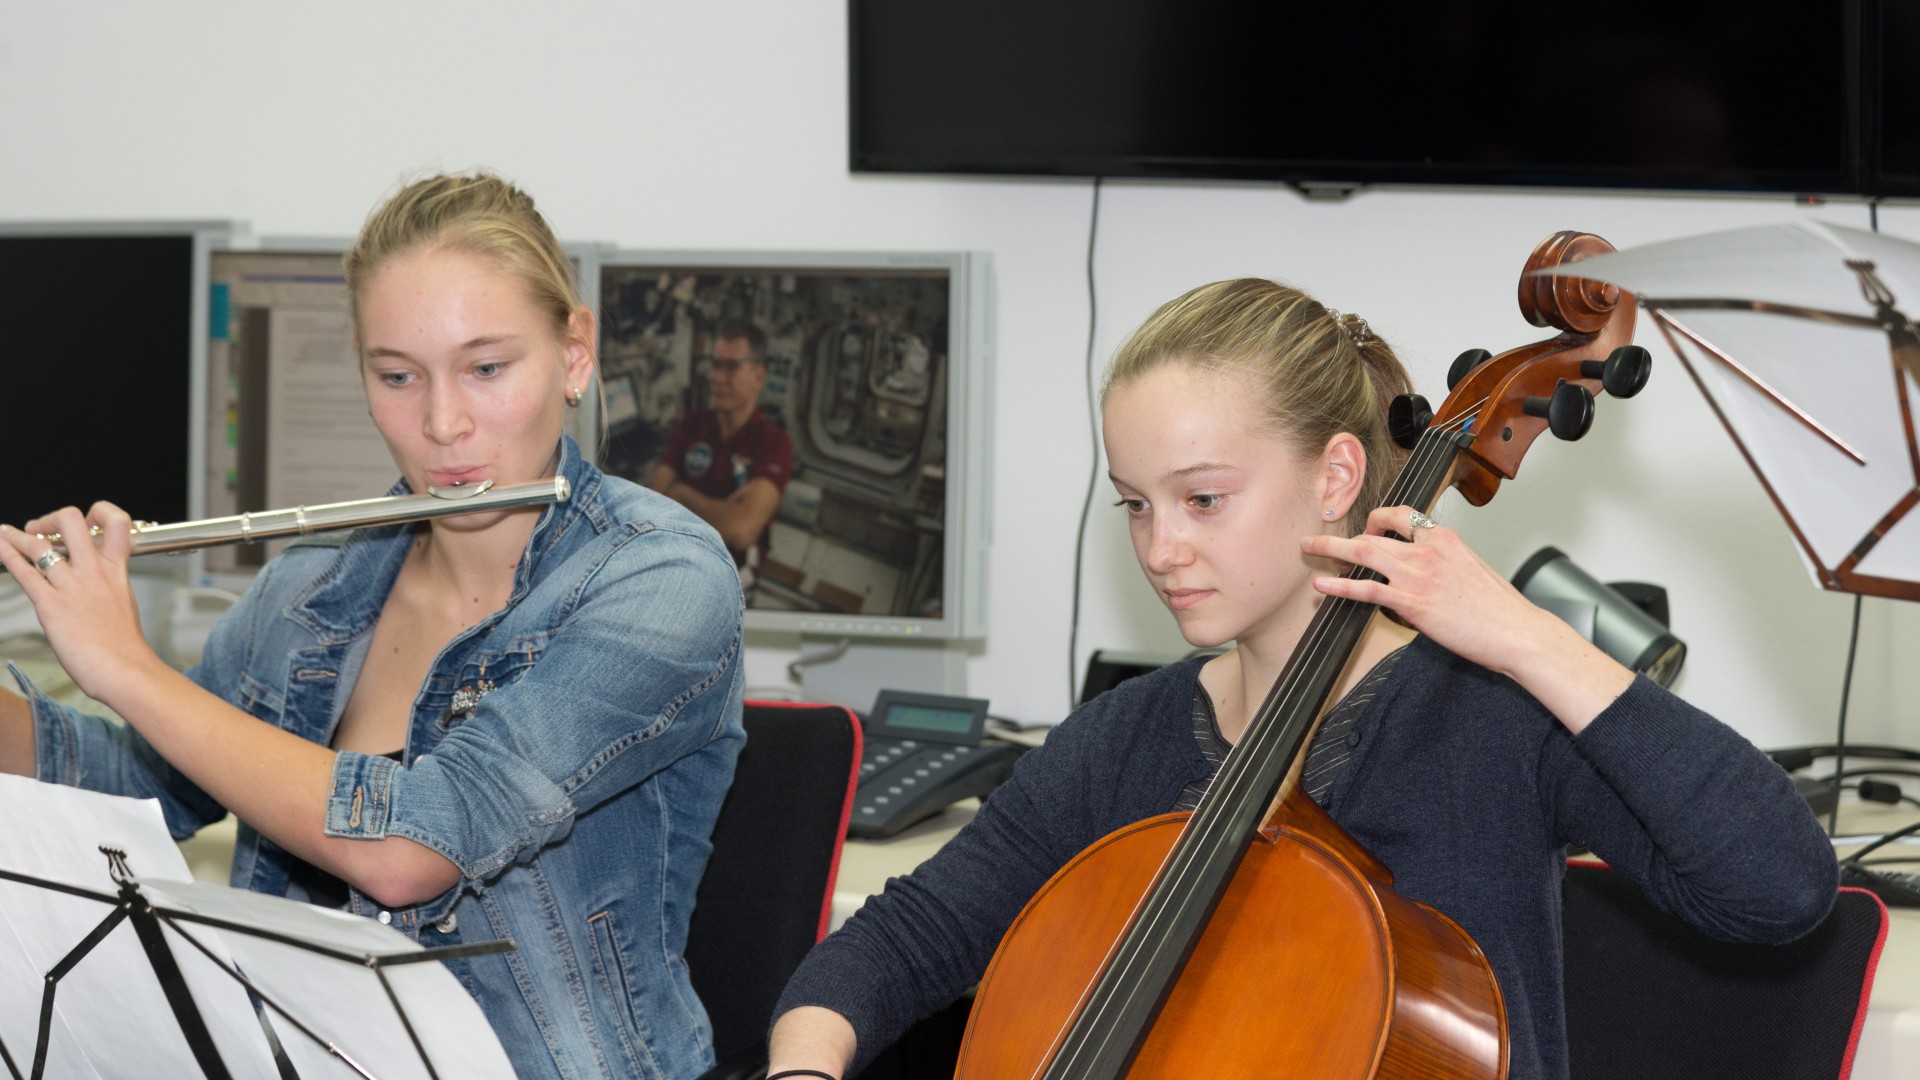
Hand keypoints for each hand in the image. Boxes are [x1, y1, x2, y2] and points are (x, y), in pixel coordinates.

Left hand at [0, 502, 165, 703]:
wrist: (125, 670)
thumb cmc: (125, 646)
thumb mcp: (123, 603)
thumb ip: (108, 584)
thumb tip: (96, 581)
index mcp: (116, 569)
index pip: (116, 522)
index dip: (99, 512)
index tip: (86, 521)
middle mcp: (93, 571)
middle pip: (71, 521)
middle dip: (50, 519)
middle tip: (40, 529)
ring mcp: (71, 586)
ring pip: (39, 545)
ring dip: (17, 537)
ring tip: (6, 534)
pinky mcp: (51, 605)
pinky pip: (24, 572)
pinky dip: (7, 555)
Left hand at [1301, 505, 1632, 730]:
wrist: (1516, 631)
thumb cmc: (1499, 609)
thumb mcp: (1471, 571)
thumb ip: (1443, 565)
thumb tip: (1421, 575)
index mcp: (1445, 539)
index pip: (1403, 514)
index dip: (1378, 518)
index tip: (1366, 527)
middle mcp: (1428, 550)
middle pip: (1374, 531)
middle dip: (1342, 532)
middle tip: (1319, 535)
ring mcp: (1418, 574)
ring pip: (1363, 553)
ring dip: (1330, 549)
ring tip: (1308, 549)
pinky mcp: (1412, 601)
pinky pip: (1366, 588)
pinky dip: (1340, 585)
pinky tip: (1323, 584)